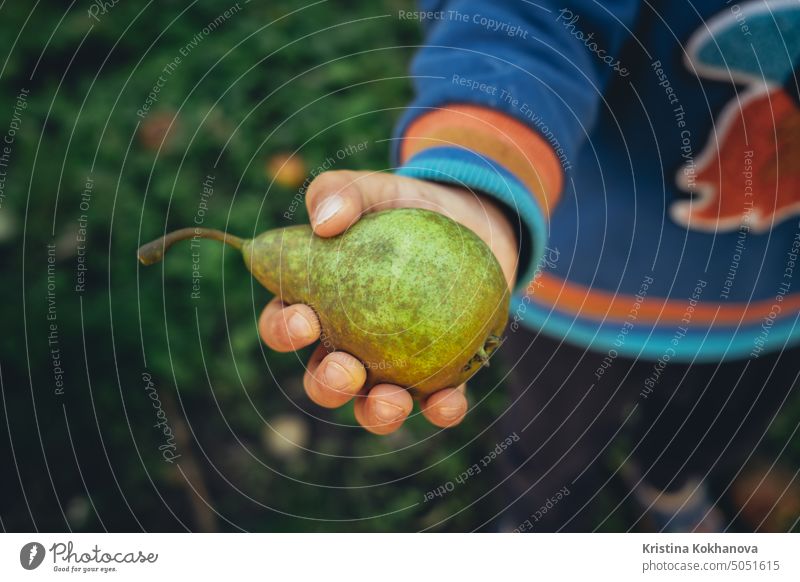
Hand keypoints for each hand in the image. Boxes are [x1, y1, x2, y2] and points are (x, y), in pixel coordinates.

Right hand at [259, 170, 517, 433]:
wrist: (470, 222)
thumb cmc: (406, 207)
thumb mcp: (377, 189)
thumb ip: (342, 192)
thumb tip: (324, 220)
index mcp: (319, 305)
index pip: (286, 325)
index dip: (284, 330)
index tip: (303, 318)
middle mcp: (349, 345)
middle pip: (322, 378)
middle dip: (326, 383)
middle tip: (344, 368)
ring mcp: (393, 366)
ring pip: (372, 404)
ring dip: (376, 412)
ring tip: (389, 401)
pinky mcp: (440, 376)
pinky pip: (437, 403)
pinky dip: (441, 409)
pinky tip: (447, 402)